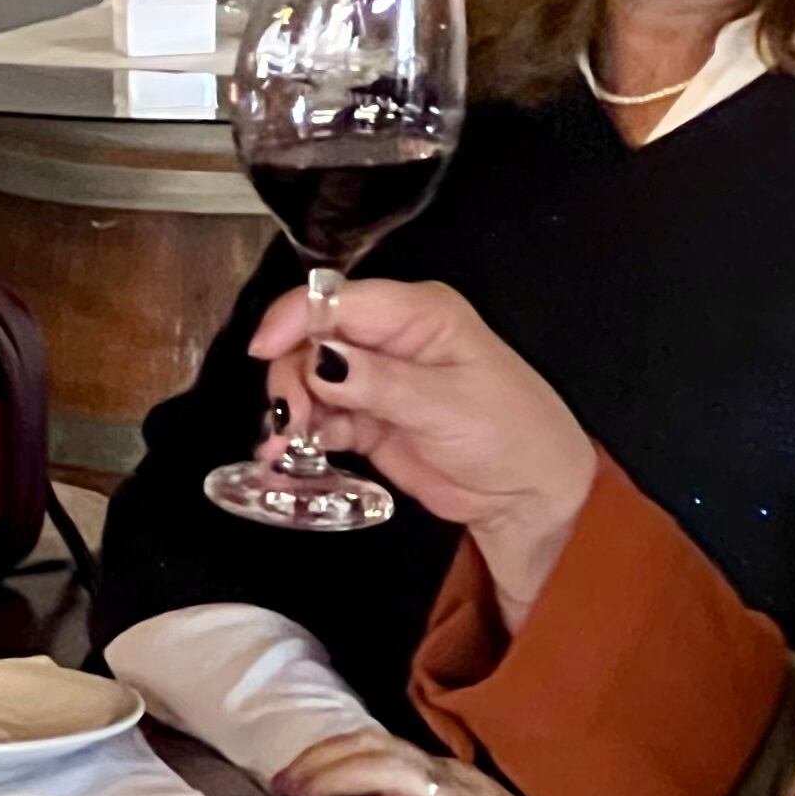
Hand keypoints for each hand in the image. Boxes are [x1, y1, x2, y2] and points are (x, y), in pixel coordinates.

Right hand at [254, 278, 599, 608]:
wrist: (531, 496)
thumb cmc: (509, 435)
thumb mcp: (445, 404)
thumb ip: (377, 381)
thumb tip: (317, 360)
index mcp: (419, 313)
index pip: (340, 299)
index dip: (296, 319)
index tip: (263, 353)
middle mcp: (391, 337)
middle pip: (314, 337)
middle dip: (291, 374)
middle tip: (288, 420)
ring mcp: (376, 379)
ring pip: (309, 378)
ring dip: (291, 409)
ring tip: (286, 447)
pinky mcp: (368, 419)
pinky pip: (320, 417)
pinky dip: (301, 435)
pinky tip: (288, 456)